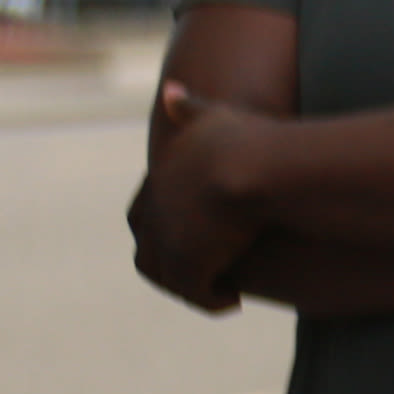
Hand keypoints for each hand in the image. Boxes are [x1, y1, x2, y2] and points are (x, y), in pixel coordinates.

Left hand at [126, 79, 274, 311]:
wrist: (252, 167)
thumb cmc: (247, 138)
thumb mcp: (215, 116)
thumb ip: (190, 108)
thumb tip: (170, 91)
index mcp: (158, 182)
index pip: (140, 216)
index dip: (159, 231)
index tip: (188, 241)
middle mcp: (155, 215)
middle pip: (148, 253)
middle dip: (169, 268)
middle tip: (200, 277)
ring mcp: (169, 242)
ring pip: (168, 277)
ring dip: (192, 288)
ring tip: (221, 293)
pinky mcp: (188, 265)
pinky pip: (195, 294)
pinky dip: (211, 300)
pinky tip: (233, 302)